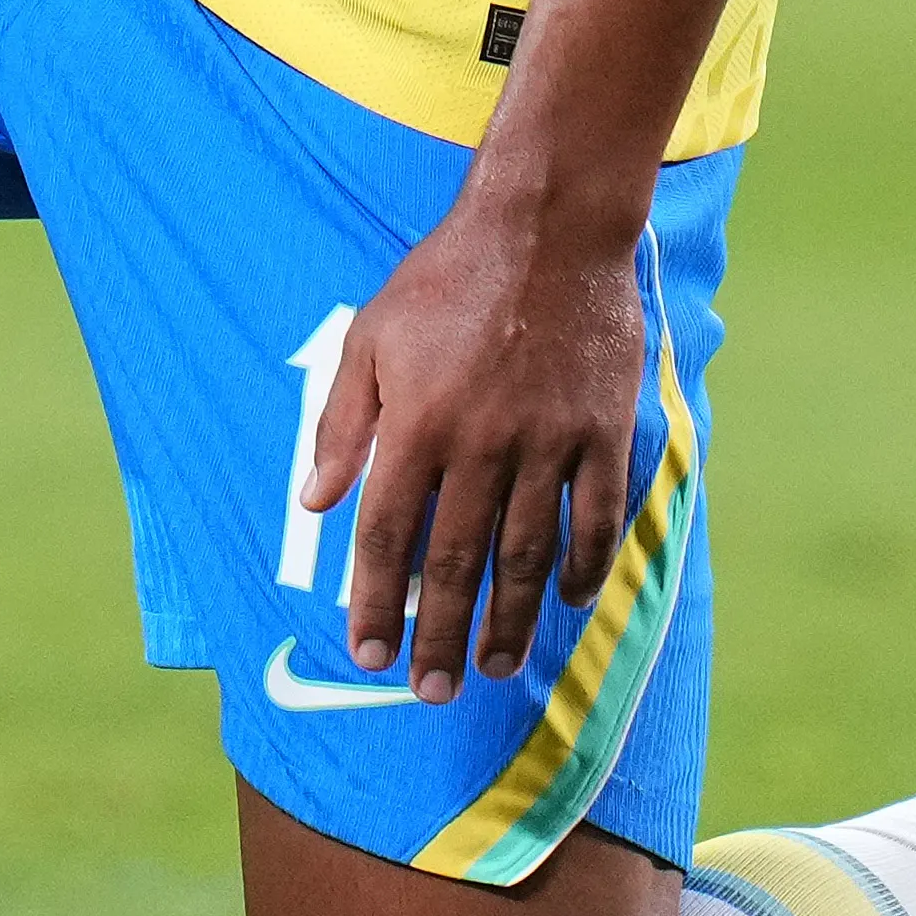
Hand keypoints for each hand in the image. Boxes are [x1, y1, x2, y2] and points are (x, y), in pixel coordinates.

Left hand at [307, 180, 653, 706]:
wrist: (548, 223)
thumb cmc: (449, 276)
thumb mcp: (372, 337)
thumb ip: (341, 424)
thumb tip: (313, 501)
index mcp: (416, 423)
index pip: (388, 537)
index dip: (375, 603)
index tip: (369, 653)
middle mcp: (480, 443)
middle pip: (456, 563)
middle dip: (440, 637)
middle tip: (433, 691)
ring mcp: (548, 440)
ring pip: (527, 555)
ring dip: (511, 622)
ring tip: (498, 667)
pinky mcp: (602, 430)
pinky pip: (596, 517)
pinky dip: (583, 567)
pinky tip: (568, 601)